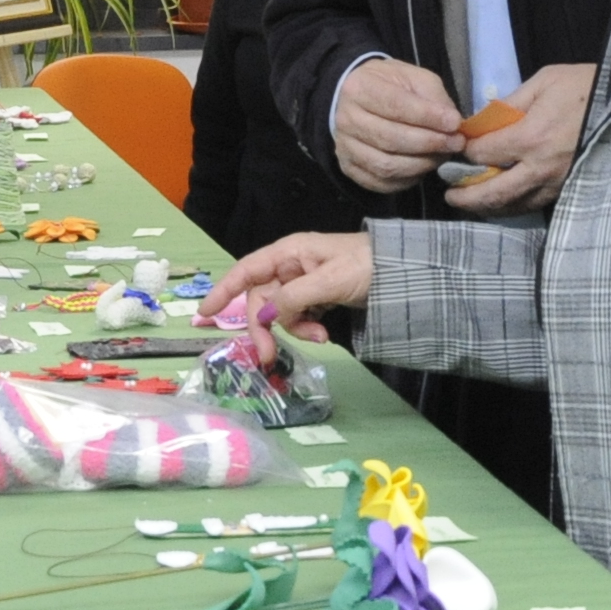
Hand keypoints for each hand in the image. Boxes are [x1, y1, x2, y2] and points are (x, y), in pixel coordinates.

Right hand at [205, 231, 374, 346]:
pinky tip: (324, 332)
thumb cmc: (367, 266)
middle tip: (270, 356)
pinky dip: (307, 327)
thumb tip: (265, 316)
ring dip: (294, 328)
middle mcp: (291, 265)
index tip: (205, 314)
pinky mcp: (317, 297)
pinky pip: (299, 316)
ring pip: (280, 311)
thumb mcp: (328, 282)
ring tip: (320, 336)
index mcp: (289, 253)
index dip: (223, 291)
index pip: (246, 271)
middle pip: (262, 299)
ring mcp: (304, 282)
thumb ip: (293, 299)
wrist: (404, 273)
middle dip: (266, 327)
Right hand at [332, 58, 466, 193]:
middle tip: (456, 143)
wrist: (357, 101)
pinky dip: (407, 180)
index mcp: (359, 88)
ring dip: (421, 164)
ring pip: (386, 166)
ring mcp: (344, 147)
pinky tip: (423, 168)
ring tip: (442, 156)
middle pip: (391, 139)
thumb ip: (433, 97)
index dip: (428, 117)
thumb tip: (451, 124)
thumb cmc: (389, 87)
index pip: (396, 106)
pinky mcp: (349, 168)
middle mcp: (345, 119)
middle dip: (430, 143)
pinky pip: (381, 182)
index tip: (455, 123)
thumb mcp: (413, 78)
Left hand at [447, 63, 596, 213]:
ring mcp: (556, 182)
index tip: (458, 149)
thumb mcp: (544, 81)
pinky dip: (513, 206)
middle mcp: (540, 167)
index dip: (465, 153)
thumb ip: (509, 103)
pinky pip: (534, 204)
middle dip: (466, 196)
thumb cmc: (585, 87)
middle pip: (493, 192)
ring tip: (470, 203)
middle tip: (450, 195)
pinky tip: (502, 202)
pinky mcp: (568, 189)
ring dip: (488, 207)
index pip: (483, 154)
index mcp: (530, 136)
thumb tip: (483, 121)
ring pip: (514, 205)